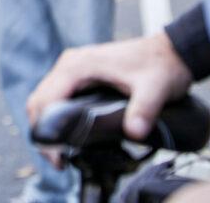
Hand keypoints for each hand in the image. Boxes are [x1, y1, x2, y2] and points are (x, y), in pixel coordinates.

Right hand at [27, 32, 192, 145]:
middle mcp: (69, 64)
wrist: (170, 51)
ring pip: (44, 97)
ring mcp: (73, 68)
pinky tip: (67, 132)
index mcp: (78, 67)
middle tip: (58, 159)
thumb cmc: (160, 65)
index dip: (46, 130)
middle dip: (41, 130)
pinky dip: (54, 114)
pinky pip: (56, 95)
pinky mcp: (79, 74)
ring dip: (45, 123)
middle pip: (39, 99)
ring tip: (60, 151)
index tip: (58, 157)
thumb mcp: (154, 89)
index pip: (46, 100)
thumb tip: (134, 133)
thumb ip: (143, 110)